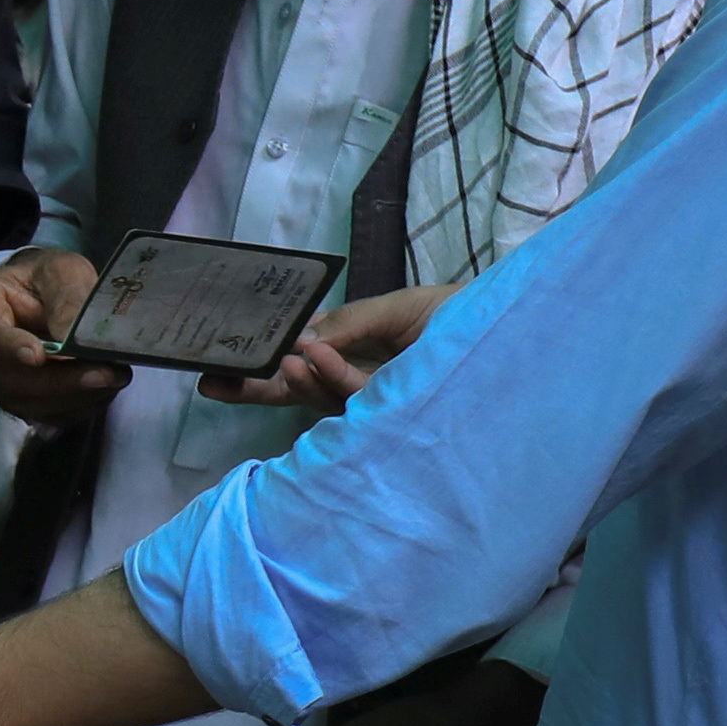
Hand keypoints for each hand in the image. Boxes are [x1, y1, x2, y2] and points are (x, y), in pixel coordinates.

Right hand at [0, 251, 123, 427]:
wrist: (39, 299)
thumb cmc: (46, 279)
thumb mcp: (62, 270)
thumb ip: (66, 296)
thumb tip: (70, 338)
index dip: (7, 347)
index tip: (37, 355)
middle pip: (5, 377)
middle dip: (59, 380)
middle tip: (106, 373)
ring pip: (24, 401)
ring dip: (73, 396)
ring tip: (114, 378)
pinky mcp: (12, 400)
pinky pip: (41, 414)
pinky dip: (75, 406)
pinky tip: (102, 389)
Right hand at [203, 283, 450, 410]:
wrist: (510, 335)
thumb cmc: (458, 318)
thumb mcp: (396, 309)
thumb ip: (349, 323)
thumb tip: (299, 338)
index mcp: (352, 357)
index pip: (299, 366)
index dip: (260, 371)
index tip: (218, 372)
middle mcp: (355, 385)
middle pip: (297, 392)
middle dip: (256, 390)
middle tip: (216, 384)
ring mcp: (371, 404)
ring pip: (320, 397)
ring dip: (298, 377)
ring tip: (284, 359)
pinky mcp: (391, 416)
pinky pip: (351, 398)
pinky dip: (332, 375)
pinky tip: (315, 354)